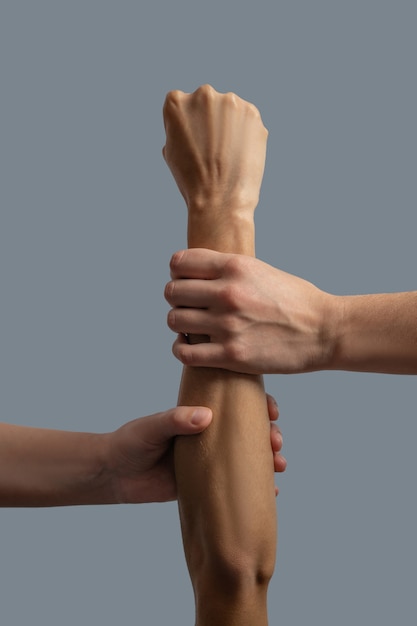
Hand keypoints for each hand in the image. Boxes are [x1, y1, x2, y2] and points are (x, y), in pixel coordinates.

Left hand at [106, 398, 285, 503]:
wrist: (113, 475)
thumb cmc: (130, 441)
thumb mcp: (151, 426)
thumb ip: (174, 420)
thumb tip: (204, 416)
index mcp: (200, 415)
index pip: (236, 405)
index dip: (260, 405)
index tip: (272, 409)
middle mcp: (210, 436)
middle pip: (250, 432)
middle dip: (270, 434)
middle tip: (275, 441)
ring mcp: (210, 461)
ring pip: (248, 459)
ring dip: (269, 460)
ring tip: (279, 464)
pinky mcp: (206, 486)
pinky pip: (236, 487)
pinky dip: (257, 489)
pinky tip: (273, 492)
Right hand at [162, 84, 267, 214]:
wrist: (220, 199)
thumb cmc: (192, 180)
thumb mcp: (171, 152)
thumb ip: (178, 128)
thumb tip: (190, 123)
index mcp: (175, 102)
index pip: (181, 105)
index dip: (188, 127)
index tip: (193, 144)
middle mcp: (203, 94)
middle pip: (207, 103)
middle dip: (210, 122)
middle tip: (212, 150)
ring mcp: (230, 102)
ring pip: (230, 111)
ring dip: (229, 126)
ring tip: (227, 155)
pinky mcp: (253, 113)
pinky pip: (248, 120)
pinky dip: (246, 134)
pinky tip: (240, 154)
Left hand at [166, 248, 336, 374]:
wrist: (325, 331)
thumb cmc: (295, 301)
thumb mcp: (261, 271)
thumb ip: (228, 270)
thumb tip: (196, 274)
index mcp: (235, 266)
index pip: (179, 263)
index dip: (178, 273)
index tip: (186, 282)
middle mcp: (228, 293)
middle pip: (172, 292)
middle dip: (177, 299)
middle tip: (189, 307)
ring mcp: (228, 325)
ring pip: (174, 320)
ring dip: (180, 325)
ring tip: (193, 327)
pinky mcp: (231, 355)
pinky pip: (184, 353)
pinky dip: (182, 350)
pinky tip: (192, 347)